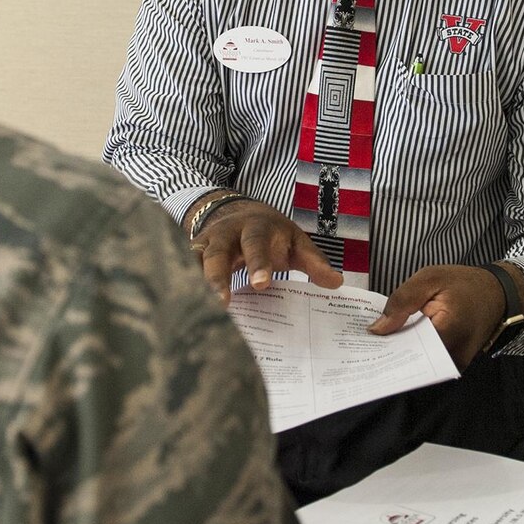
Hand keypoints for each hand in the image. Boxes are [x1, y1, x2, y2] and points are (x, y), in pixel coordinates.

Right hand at [191, 200, 342, 304]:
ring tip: (204, 312)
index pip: (256, 243)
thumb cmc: (272, 233)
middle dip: (219, 276)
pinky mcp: (194, 255)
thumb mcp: (296, 241)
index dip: (258, 263)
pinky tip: (192, 311)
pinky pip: (188, 271)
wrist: (237, 211)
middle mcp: (227, 233)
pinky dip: (188, 288)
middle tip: (224, 303)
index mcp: (255, 227)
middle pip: (218, 252)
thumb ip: (314, 262)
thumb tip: (336, 283)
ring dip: (199, 286)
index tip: (262, 285)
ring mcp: (207, 243)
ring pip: (198, 263)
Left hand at [366, 264, 514, 369]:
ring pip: (419, 364)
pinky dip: (413, 353)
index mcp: (448, 331)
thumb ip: (402, 301)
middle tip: (363, 346)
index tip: (363, 345)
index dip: (384, 346)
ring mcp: (455, 364)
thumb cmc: (464, 284)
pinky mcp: (455, 364)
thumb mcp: (430, 278)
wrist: (497, 294)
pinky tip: (397, 343)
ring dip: (400, 353)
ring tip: (376, 344)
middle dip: (388, 352)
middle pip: (412, 361)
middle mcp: (453, 356)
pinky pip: (428, 362)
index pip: (408, 348)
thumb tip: (377, 329)